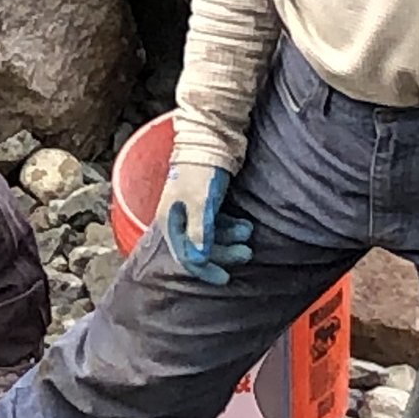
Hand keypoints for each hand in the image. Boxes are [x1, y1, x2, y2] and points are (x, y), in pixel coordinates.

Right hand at [158, 162, 253, 285]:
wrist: (208, 140)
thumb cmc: (201, 172)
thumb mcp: (200, 203)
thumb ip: (199, 232)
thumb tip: (198, 260)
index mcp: (171, 221)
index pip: (185, 256)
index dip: (204, 269)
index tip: (224, 277)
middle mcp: (179, 219)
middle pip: (200, 248)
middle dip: (224, 252)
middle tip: (246, 251)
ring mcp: (192, 211)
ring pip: (211, 236)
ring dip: (230, 239)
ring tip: (247, 232)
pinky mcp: (205, 204)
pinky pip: (216, 224)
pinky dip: (229, 227)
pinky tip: (243, 224)